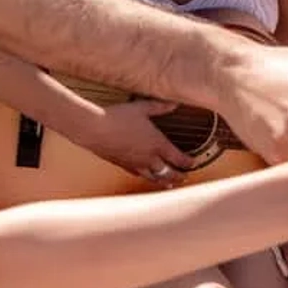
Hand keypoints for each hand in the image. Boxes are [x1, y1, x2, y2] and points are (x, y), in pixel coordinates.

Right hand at [71, 99, 193, 182]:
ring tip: (169, 184)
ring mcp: (135, 163)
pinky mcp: (122, 165)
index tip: (193, 163)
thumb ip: (160, 106)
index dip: (188, 162)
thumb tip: (174, 103)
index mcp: (157, 144)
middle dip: (178, 176)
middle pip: (168, 173)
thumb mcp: (142, 108)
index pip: (178, 158)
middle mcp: (148, 157)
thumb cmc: (117, 117)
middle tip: (185, 178)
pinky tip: (146, 176)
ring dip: (164, 181)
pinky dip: (146, 177)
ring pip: (154, 178)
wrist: (94, 129)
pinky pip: (138, 174)